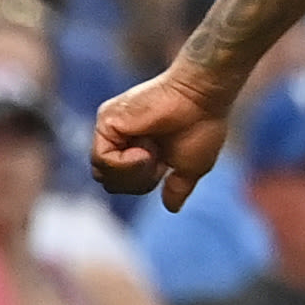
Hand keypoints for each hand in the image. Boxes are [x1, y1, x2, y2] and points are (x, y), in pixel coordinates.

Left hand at [93, 59, 230, 207]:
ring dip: (133, 172)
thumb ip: (177, 187)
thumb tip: (171, 208)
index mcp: (138, 147)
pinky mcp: (107, 121)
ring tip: (153, 154)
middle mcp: (120, 137)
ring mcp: (111, 128)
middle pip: (110, 181)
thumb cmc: (202, 125)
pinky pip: (102, 159)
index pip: (123, 182)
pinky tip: (144, 150)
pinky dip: (125, 163)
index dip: (143, 183)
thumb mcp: (191, 167)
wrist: (202, 96)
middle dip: (137, 181)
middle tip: (159, 162)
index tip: (165, 166)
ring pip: (103, 173)